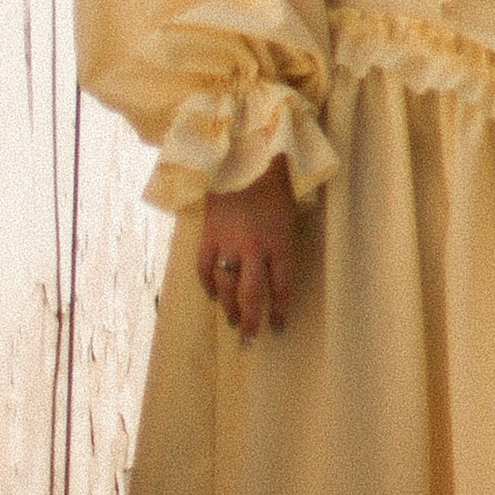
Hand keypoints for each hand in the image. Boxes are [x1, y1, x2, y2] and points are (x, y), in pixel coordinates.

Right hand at [198, 159, 295, 335]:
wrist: (243, 155)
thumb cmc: (274, 183)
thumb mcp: (289, 214)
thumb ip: (284, 243)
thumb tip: (278, 272)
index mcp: (279, 242)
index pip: (281, 286)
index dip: (279, 310)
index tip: (278, 327)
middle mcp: (254, 248)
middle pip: (252, 294)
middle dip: (252, 320)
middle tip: (251, 339)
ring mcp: (228, 242)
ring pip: (226, 286)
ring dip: (229, 307)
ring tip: (233, 322)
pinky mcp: (209, 235)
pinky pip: (205, 267)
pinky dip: (207, 284)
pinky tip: (212, 295)